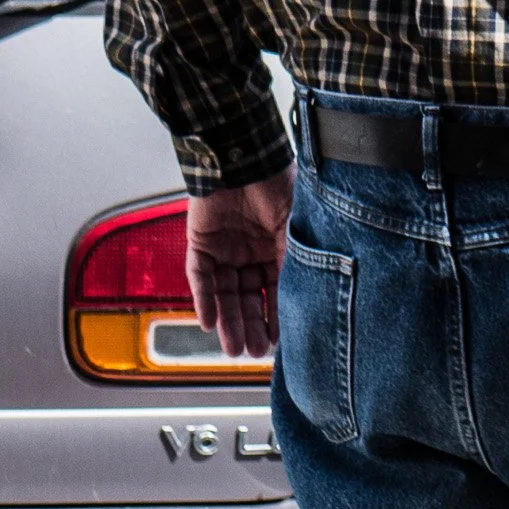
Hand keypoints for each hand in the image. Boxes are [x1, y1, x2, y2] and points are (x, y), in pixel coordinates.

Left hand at [186, 167, 292, 358]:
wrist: (242, 156)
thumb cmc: (277, 183)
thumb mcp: (296, 227)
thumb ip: (295, 259)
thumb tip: (307, 295)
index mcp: (279, 246)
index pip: (278, 289)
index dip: (279, 314)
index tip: (281, 341)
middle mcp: (252, 250)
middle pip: (250, 297)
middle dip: (252, 325)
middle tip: (255, 352)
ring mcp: (226, 248)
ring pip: (226, 294)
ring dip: (229, 321)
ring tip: (233, 347)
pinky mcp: (200, 243)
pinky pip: (200, 278)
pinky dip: (204, 300)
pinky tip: (209, 323)